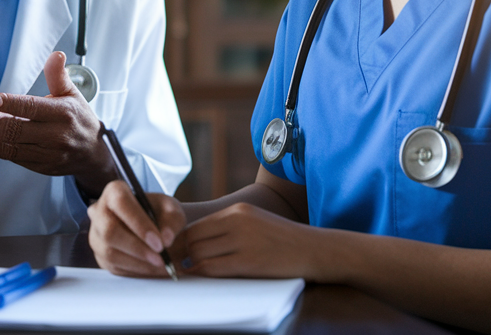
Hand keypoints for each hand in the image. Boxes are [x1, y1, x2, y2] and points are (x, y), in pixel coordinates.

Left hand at [0, 51, 112, 191]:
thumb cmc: (79, 119)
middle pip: (16, 128)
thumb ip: (58, 75)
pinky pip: (13, 158)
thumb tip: (56, 55)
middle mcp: (56, 135)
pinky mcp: (40, 167)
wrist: (94, 153)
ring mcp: (48, 154)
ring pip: (11, 147)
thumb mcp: (72, 94)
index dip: (7, 102)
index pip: (29, 106)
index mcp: (63, 113)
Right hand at [87, 179, 185, 276]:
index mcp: (114, 191)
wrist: (154, 227)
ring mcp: (96, 235)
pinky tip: (152, 268)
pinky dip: (135, 270)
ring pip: (109, 252)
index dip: (139, 223)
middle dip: (137, 248)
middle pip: (109, 231)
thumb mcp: (172, 209)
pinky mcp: (100, 255)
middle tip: (160, 258)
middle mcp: (99, 212)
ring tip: (161, 265)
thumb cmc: (160, 212)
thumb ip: (172, 220)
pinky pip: (113, 266)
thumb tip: (166, 239)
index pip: (120, 202)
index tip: (159, 242)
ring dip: (138, 263)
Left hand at [182, 202, 316, 278]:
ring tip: (188, 274)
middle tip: (176, 267)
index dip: (182, 242)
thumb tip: (197, 243)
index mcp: (238, 211)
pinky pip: (213, 268)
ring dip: (191, 266)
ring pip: (199, 253)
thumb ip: (229, 228)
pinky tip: (200, 278)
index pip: (196, 224)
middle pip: (193, 238)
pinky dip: (201, 274)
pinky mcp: (249, 261)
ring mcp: (243, 240)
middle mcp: (238, 220)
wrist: (315, 250)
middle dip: (181, 255)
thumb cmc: (283, 240)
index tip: (177, 254)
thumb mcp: (255, 222)